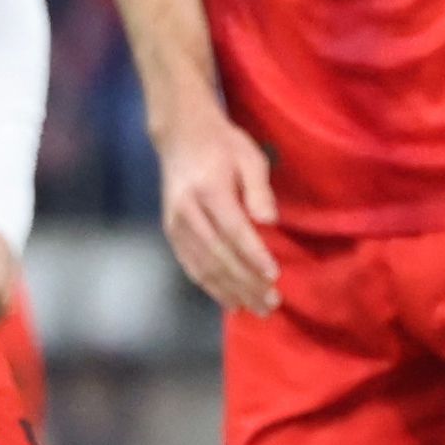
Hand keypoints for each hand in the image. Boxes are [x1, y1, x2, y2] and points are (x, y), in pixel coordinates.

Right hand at [154, 106, 282, 315]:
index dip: (253, 255)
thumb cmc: (223, 145)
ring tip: (256, 309)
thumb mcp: (249, 156)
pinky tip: (230, 301)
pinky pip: (191, 266)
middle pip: (219, 255)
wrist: (181, 136)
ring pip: (203, 266)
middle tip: (272, 302)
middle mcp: (187, 211)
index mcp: (208, 190)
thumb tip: (269, 220)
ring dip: (231, 291)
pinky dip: (211, 287)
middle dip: (246, 283)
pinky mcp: (171, 232)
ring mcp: (175, 224)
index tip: (274, 276)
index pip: (233, 230)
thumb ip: (259, 188)